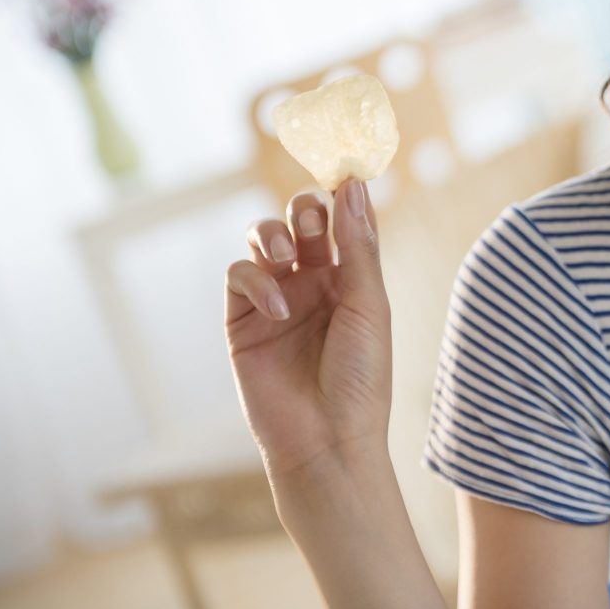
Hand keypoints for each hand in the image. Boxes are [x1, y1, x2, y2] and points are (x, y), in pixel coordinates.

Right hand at [223, 177, 391, 481]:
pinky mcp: (242, 320)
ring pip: (262, 238)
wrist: (327, 441)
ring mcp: (276, 298)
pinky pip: (239, 275)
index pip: (344, 218)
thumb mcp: (369, 306)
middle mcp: (315, 281)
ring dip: (273, 233)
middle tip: (312, 221)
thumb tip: (354, 184)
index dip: (342, 191)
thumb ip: (358, 245)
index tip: (343, 167)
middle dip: (304, 209)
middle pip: (301, 218)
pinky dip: (255, 278)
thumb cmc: (360, 377)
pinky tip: (278, 305)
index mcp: (353, 276)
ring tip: (290, 256)